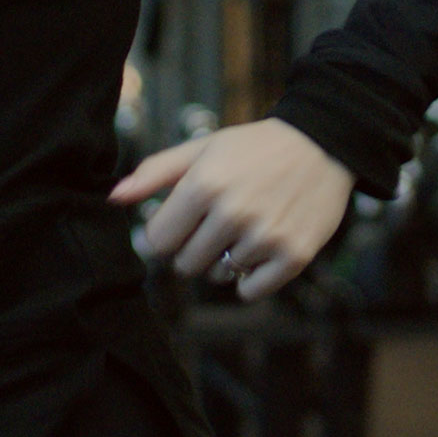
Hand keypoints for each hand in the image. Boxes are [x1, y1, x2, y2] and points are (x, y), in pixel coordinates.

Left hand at [113, 119, 353, 303]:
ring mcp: (265, 236)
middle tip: (218, 222)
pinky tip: (262, 248)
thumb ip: (155, 172)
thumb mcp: (203, 148)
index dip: (167, 232)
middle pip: (185, 264)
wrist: (323, 144)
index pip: (157, 240)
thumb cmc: (255, 147)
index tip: (184, 220)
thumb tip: (114, 197)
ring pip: (218, 276)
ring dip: (226, 258)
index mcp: (204, 184)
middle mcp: (233, 212)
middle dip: (195, 247)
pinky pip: (250, 291)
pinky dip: (252, 277)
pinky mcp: (293, 256)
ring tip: (247, 226)